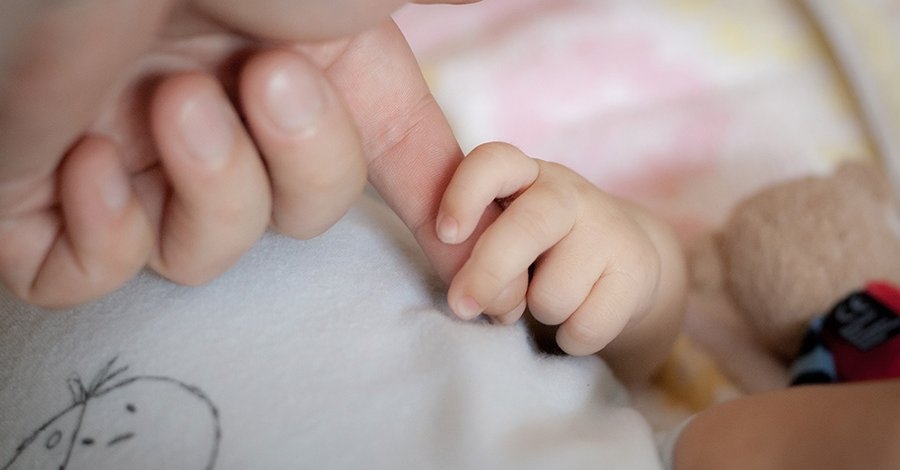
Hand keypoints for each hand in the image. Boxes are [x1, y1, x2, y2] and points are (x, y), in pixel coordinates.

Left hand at [0, 0, 484, 307]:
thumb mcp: (358, 7)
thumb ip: (418, 54)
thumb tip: (468, 85)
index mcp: (298, 71)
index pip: (379, 163)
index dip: (433, 227)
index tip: (482, 288)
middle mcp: (222, 116)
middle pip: (297, 220)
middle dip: (301, 163)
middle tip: (266, 77)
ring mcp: (129, 158)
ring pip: (197, 260)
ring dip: (208, 189)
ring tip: (172, 100)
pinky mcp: (36, 198)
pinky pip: (79, 280)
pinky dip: (102, 240)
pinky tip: (87, 154)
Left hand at [436, 143, 685, 377]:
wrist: (623, 266)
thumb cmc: (538, 253)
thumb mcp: (502, 237)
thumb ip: (477, 254)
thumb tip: (471, 298)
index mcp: (523, 176)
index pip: (494, 162)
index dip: (464, 194)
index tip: (445, 234)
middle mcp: (566, 193)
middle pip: (526, 228)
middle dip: (489, 274)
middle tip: (462, 306)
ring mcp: (607, 229)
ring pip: (553, 294)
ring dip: (539, 313)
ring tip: (547, 301)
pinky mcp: (636, 269)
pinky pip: (586, 326)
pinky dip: (571, 338)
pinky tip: (577, 319)